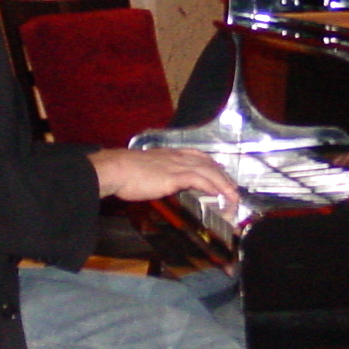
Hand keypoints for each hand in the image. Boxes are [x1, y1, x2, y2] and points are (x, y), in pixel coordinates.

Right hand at [89, 146, 241, 206]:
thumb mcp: (144, 168)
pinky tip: (218, 193)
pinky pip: (199, 180)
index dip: (211, 164)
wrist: (115, 169)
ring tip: (232, 195)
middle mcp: (176, 157)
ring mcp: (176, 166)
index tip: (219, 172)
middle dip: (222, 176)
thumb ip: (155, 174)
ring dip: (223, 183)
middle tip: (232, 188)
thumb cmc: (124, 172)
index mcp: (169, 154)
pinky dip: (211, 185)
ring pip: (207, 171)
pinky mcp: (174, 177)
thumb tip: (157, 182)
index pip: (197, 156)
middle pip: (207, 163)